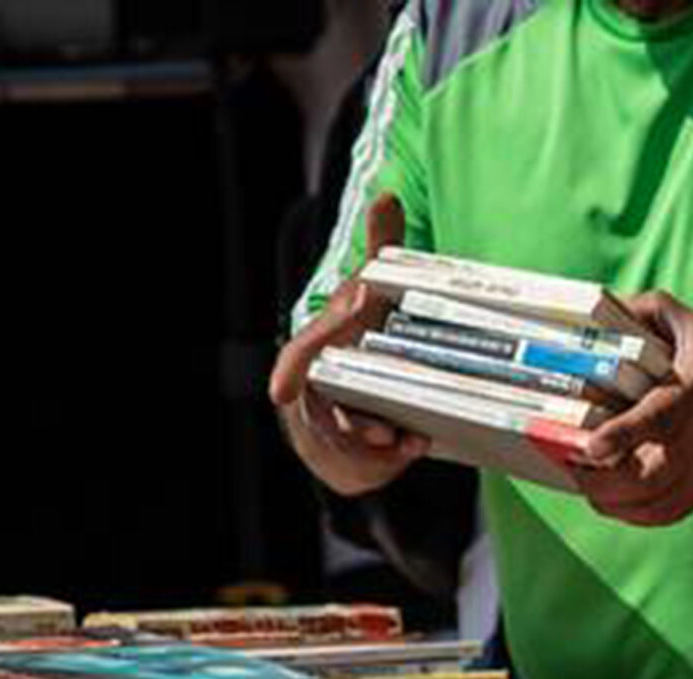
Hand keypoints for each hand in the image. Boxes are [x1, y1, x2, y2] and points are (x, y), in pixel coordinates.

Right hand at [268, 193, 427, 496]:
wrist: (359, 387)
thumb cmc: (363, 336)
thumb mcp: (375, 292)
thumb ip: (381, 250)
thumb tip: (387, 195)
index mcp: (318, 347)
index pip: (298, 360)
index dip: (292, 372)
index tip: (282, 389)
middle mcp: (313, 390)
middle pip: (322, 414)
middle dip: (351, 425)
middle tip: (388, 428)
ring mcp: (325, 425)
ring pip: (342, 446)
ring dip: (374, 447)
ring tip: (405, 438)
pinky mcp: (343, 458)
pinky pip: (360, 470)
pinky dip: (387, 463)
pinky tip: (411, 447)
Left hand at [573, 292, 692, 525]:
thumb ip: (645, 310)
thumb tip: (598, 312)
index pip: (660, 420)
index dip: (624, 435)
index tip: (593, 444)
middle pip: (644, 481)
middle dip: (597, 479)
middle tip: (565, 457)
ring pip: (649, 507)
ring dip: (607, 498)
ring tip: (578, 476)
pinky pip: (662, 515)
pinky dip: (628, 513)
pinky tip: (606, 496)